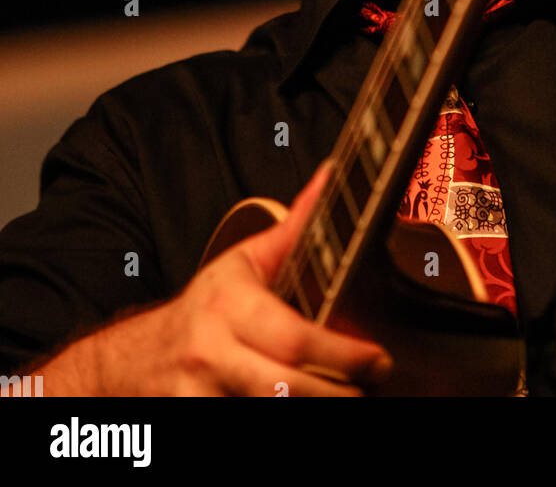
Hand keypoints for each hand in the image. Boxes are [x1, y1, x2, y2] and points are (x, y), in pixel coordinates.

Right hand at [36, 161, 393, 395]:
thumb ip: (292, 228)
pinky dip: (270, 421)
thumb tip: (329, 178)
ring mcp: (198, 393)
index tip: (377, 360)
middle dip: (333, 395)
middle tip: (366, 393)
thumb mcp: (243, 263)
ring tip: (341, 402)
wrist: (131, 359)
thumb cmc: (202, 308)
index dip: (341, 354)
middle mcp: (211, 350)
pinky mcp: (191, 420)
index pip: (293, 338)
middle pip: (283, 387)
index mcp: (230, 305)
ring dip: (309, 410)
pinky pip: (240, 424)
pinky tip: (296, 410)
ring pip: (264, 410)